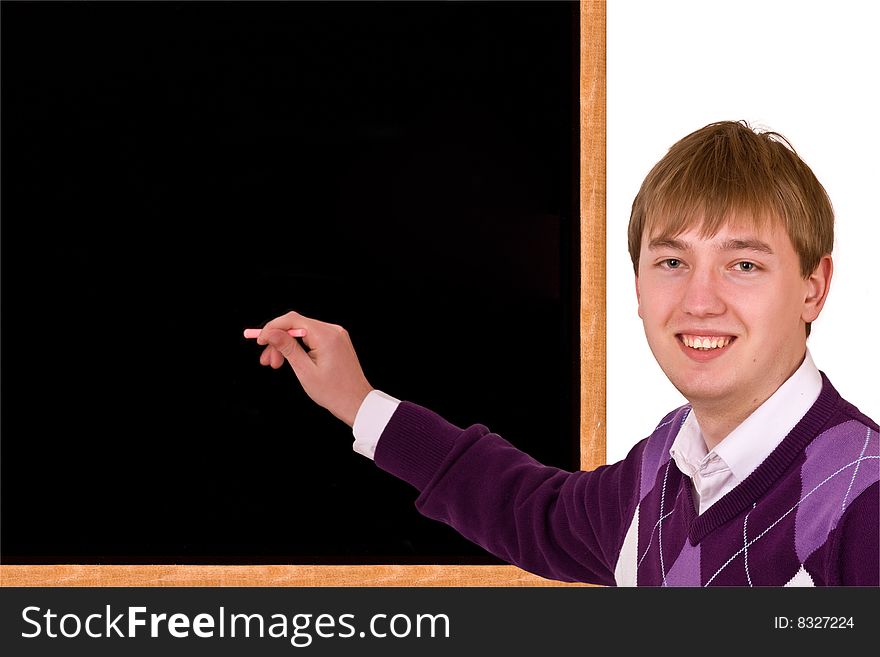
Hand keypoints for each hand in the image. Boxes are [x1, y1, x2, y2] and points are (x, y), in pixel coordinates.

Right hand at [254, 310, 373, 427]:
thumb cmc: (334, 392)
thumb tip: (271, 332)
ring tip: (276, 364)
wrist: (357, 403)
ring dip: (287, 346)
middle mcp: (333, 331)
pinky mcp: (336, 342)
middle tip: (268, 360)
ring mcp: (336, 335)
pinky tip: (291, 360)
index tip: (259, 340)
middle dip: (278, 341)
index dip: (272, 328)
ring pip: (302, 332)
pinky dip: (299, 347)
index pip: (292, 320)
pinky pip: (312, 338)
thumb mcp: (305, 371)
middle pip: (296, 326)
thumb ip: (287, 348)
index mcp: (326, 336)